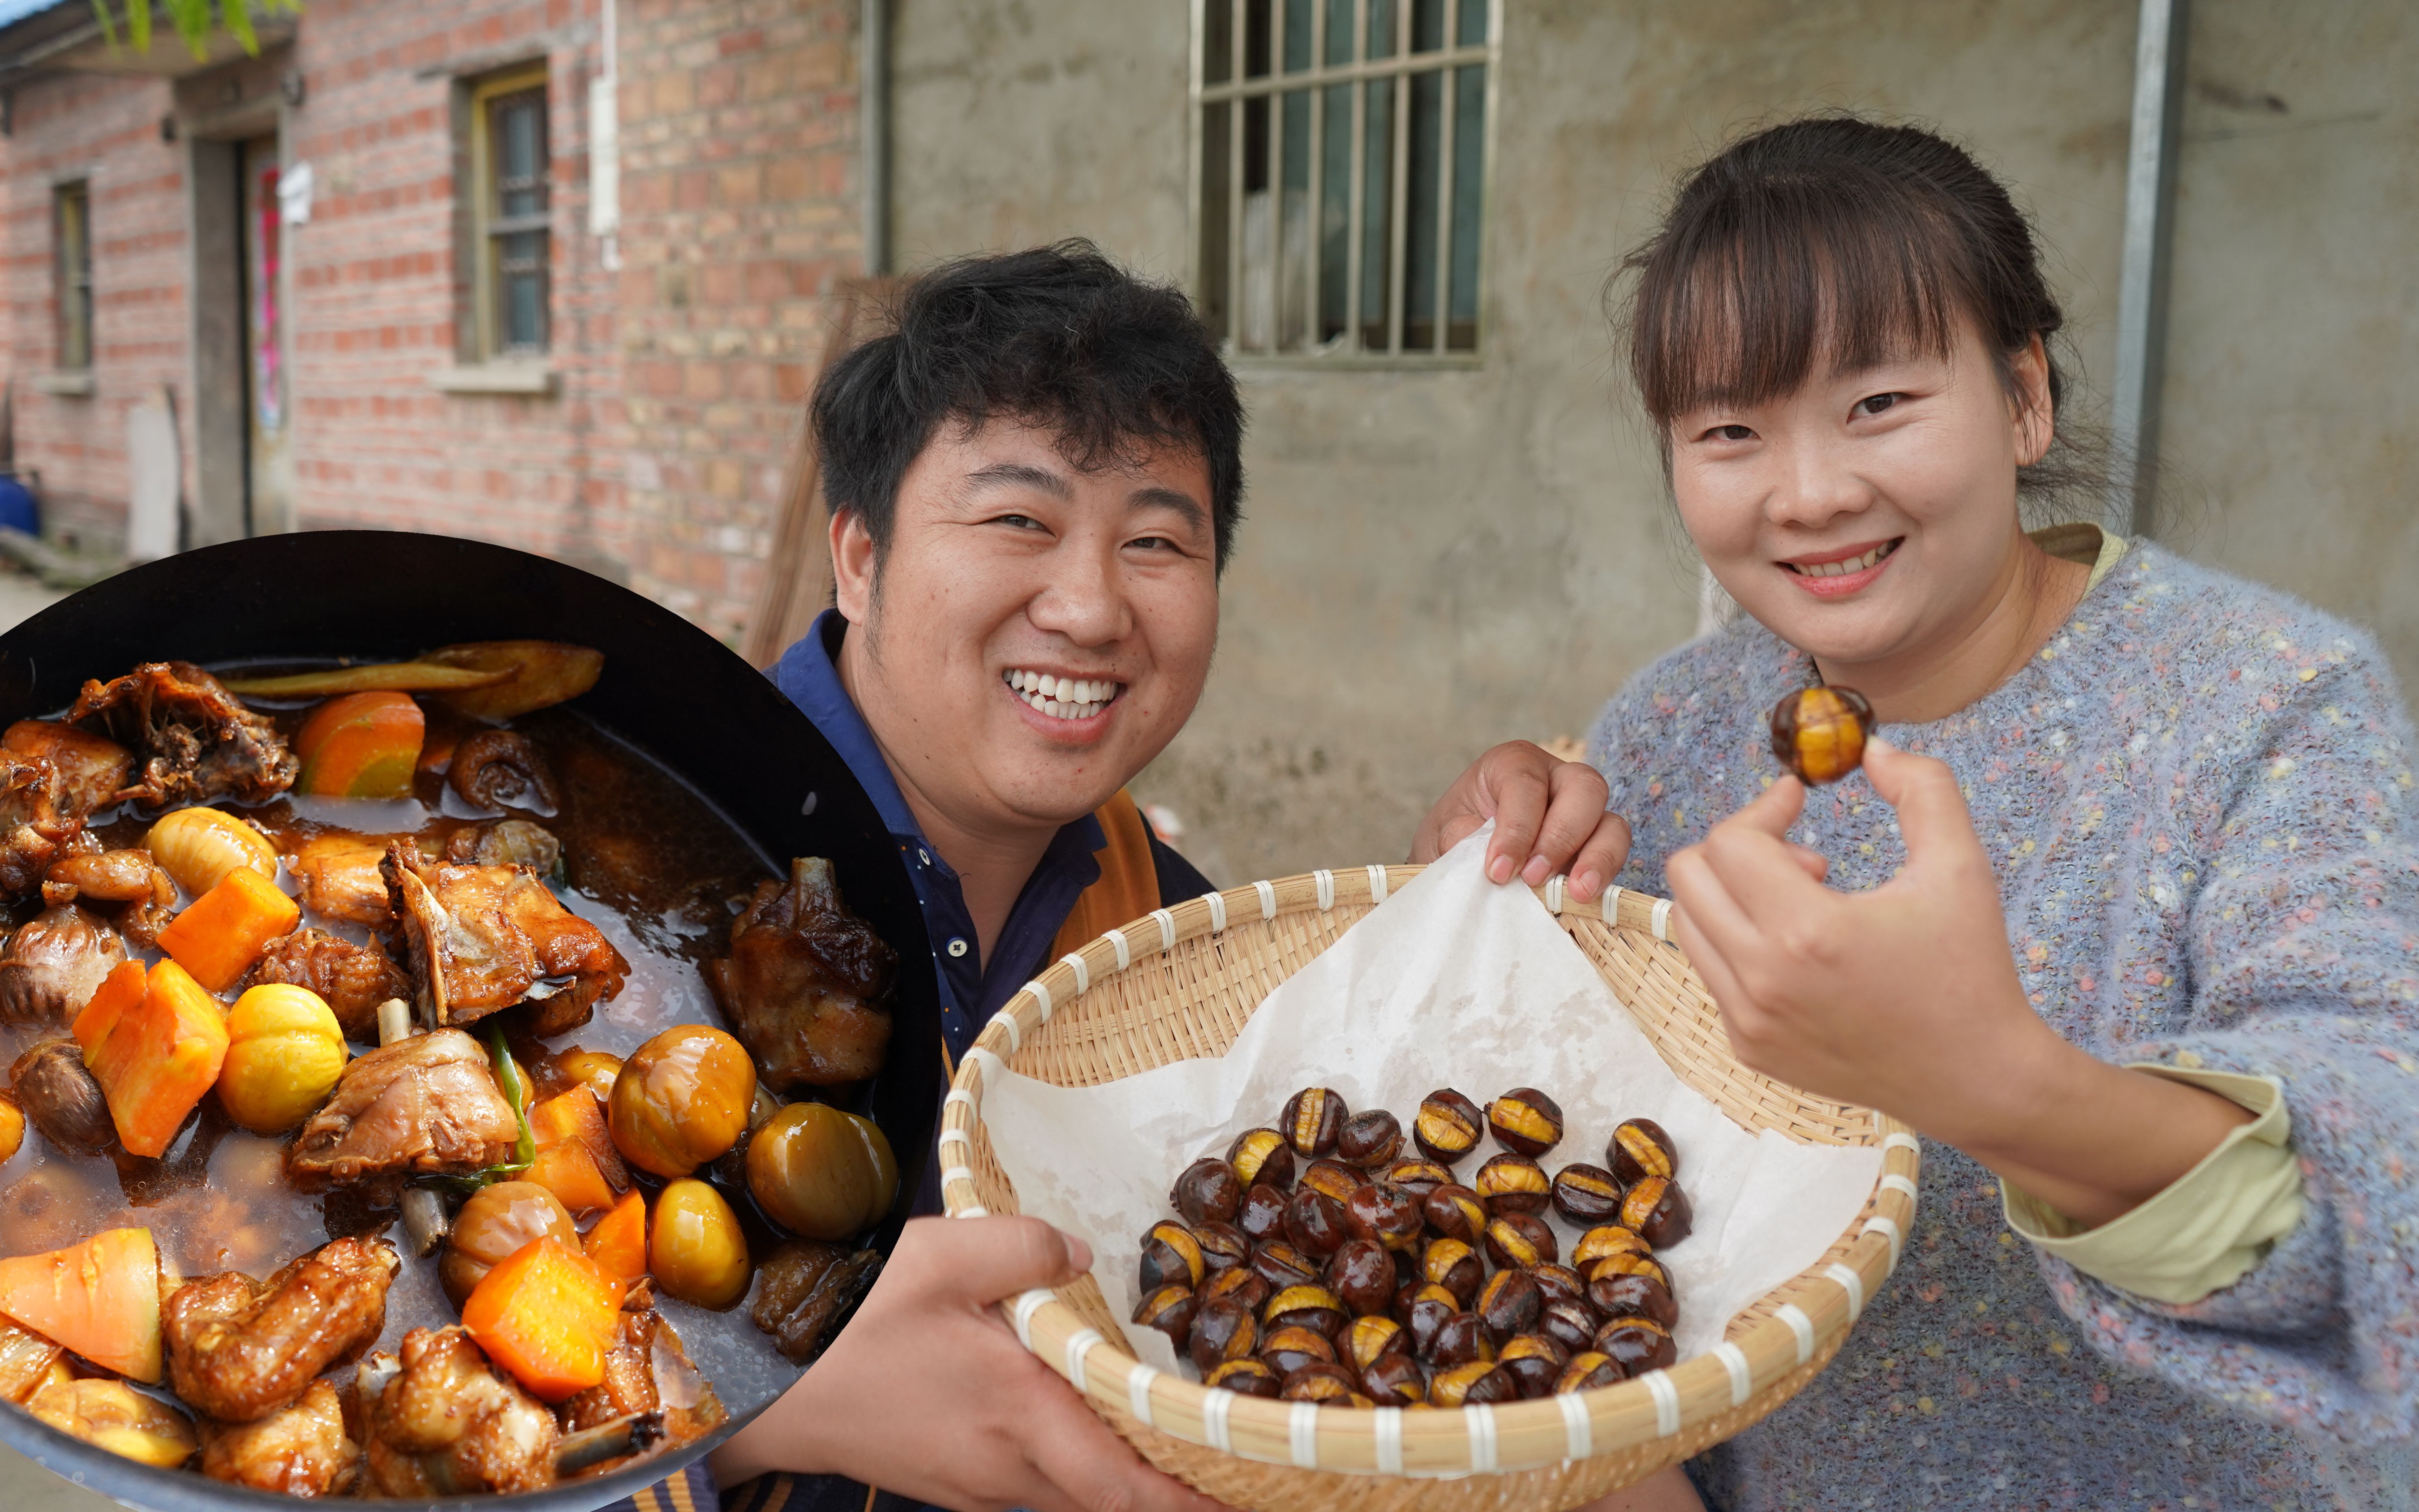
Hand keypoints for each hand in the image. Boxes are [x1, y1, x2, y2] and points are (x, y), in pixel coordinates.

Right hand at [711, 1215, 1232, 1511]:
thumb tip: (1078, 1253)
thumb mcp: (941, 1257)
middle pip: (1107, 1500)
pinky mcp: (948, 1479)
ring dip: (1118, 1477)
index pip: (1125, 1488)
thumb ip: (1024, 1248)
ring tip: (1168, 1443)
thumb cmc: (847, 1321)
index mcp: (1020, 1418)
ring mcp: (974, 1483)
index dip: (1188, 1504)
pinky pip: (1031, 1483)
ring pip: (1070, 1493)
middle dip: (1167, 1493)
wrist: (758, 1379)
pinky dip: (1073, 1467)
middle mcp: (1005, 1469)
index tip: (1245, 1498)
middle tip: (1227, 1467)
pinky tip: (1080, 1422)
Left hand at [1412, 741, 1629, 899]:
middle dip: (1561, 835)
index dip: (1516, 828)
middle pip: (1583, 787)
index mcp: (1512, 764)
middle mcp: (1555, 779)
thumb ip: (1460, 838)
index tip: (1499, 871)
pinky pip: (1614, 853)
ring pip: (1610, 821)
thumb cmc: (1453, 838)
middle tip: (1534, 877)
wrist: (1459, 864)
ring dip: (1597, 857)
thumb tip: (1488, 857)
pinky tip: (1583, 899)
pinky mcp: (1595, 847)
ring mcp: (1581, 814)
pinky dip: (1603, 875)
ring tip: (1576, 893)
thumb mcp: (1442, 835)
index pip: (1525, 783)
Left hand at [1666, 738, 2248, 1225]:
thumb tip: (1872, 746)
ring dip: (1734, 896)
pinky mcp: (1746, 1048)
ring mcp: (1746, 1021)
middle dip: (1739, 848)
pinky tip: (1803, 952)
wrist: (1977, 1080)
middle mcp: (1760, 982)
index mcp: (1806, 933)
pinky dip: (1741, 943)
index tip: (1800, 801)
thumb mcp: (1960, 866)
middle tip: (1806, 861)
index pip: (1730, 840)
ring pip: (1688, 923)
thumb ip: (1922, 787)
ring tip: (1806, 904)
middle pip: (1687, 875)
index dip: (1764, 807)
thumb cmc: (1970, 970)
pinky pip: (1709, 969)